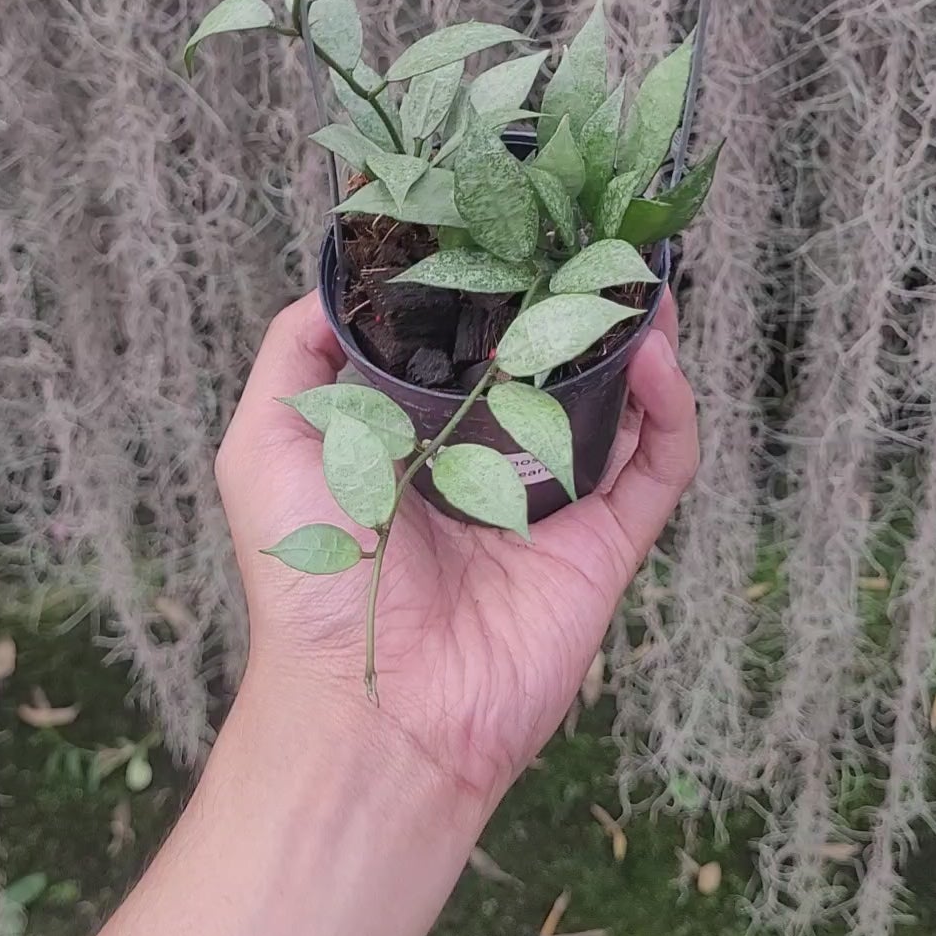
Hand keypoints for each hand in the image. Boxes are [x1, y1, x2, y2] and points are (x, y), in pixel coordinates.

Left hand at [216, 290, 697, 813]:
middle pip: (559, 361)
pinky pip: (659, 465)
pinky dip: (670, 407)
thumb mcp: (265, 445)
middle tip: (598, 241)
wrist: (372, 708)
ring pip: (622, 401)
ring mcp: (558, 501)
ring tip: (642, 279)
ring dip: (639, 338)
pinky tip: (653, 354)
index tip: (517, 227)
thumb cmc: (308, 580)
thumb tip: (335, 279)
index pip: (478, 344)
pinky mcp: (607, 544)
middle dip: (582, 300)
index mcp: (424, 435)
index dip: (503, 287)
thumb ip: (293, 356)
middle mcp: (496, 461)